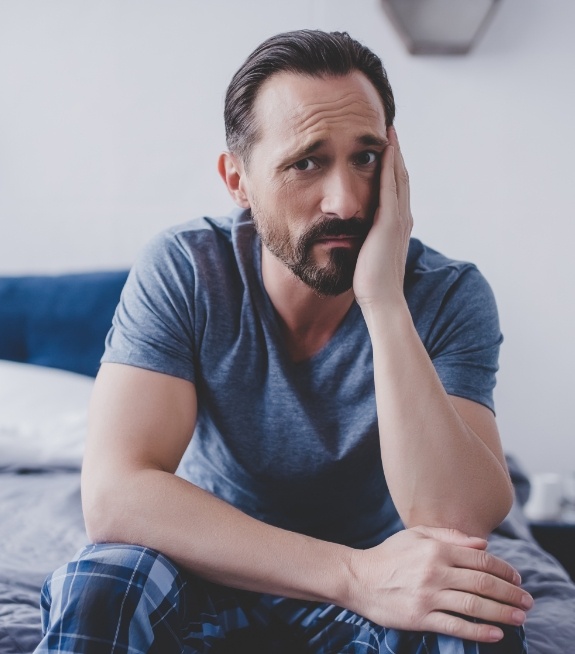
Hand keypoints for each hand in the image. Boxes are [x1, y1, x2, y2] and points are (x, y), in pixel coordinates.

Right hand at [347, 526, 532, 642]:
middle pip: (482, 583)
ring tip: (519, 618)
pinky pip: (456, 626)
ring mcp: (428, 596)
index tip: (517, 578)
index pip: (479, 558)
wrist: (358, 578)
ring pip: (474, 606)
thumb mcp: (416, 535)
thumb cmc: (389, 554)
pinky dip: (479, 632)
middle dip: (510, 593)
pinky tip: (496, 634)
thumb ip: (449, 536)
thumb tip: (483, 544)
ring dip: (502, 613)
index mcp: (436, 549)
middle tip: (527, 601)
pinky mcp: (420, 617)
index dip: (504, 569)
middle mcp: (435, 571)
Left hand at [353, 126, 412, 308]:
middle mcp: (402, 219)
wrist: (382, 301)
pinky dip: (389, 166)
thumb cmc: (372, 286)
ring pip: (398, 178)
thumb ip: (365, 243)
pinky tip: (385, 149)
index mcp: (397, 227)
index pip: (395, 191)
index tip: (386, 150)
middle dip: (396, 155)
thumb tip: (352, 239)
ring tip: (389, 133)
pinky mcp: (390, 223)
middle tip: (390, 132)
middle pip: (400, 179)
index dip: (393, 169)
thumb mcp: (368, 257)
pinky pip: (389, 187)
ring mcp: (398, 220)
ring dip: (394, 154)